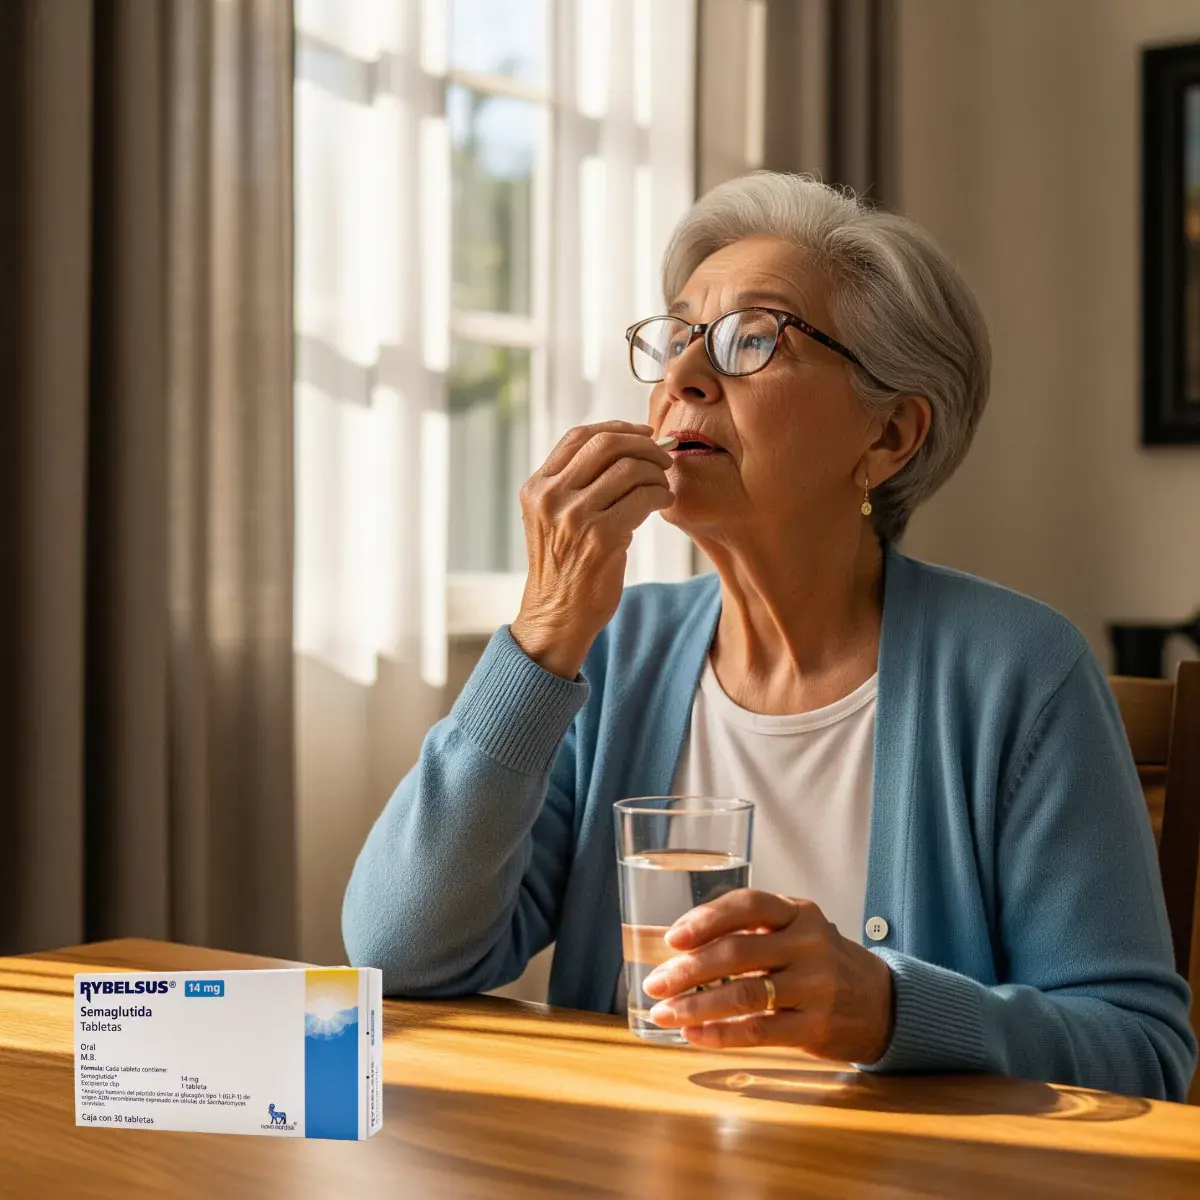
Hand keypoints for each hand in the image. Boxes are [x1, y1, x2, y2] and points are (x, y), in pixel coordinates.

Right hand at [511, 421, 673, 678]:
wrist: (557, 617)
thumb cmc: (564, 568)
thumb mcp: (552, 519)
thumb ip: (574, 484)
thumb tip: (624, 446)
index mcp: (537, 488)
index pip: (579, 437)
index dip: (617, 428)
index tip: (643, 434)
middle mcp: (551, 498)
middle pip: (606, 444)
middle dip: (643, 445)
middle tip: (663, 457)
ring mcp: (574, 517)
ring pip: (629, 468)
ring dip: (656, 472)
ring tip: (663, 486)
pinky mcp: (601, 537)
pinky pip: (643, 497)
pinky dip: (661, 494)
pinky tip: (664, 503)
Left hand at [640, 889, 894, 1063]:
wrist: (881, 1004)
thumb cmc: (819, 963)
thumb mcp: (795, 933)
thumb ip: (747, 932)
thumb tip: (674, 943)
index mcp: (798, 912)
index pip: (747, 905)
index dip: (706, 919)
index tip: (672, 938)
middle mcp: (809, 944)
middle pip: (738, 951)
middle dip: (688, 969)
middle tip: (655, 985)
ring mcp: (816, 985)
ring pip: (744, 994)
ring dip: (696, 1006)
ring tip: (665, 1013)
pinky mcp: (817, 1025)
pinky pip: (759, 1031)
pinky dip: (721, 1035)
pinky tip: (694, 1035)